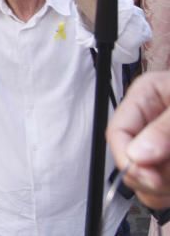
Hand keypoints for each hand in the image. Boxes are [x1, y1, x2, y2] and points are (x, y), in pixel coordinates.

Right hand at [107, 71, 169, 208]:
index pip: (118, 133)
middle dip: (153, 177)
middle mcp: (151, 123)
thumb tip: (138, 154)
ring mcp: (163, 145)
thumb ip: (165, 128)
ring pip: (150, 180)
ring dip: (168, 185)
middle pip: (132, 161)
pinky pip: (167, 186)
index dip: (128, 158)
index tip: (150, 178)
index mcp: (146, 98)